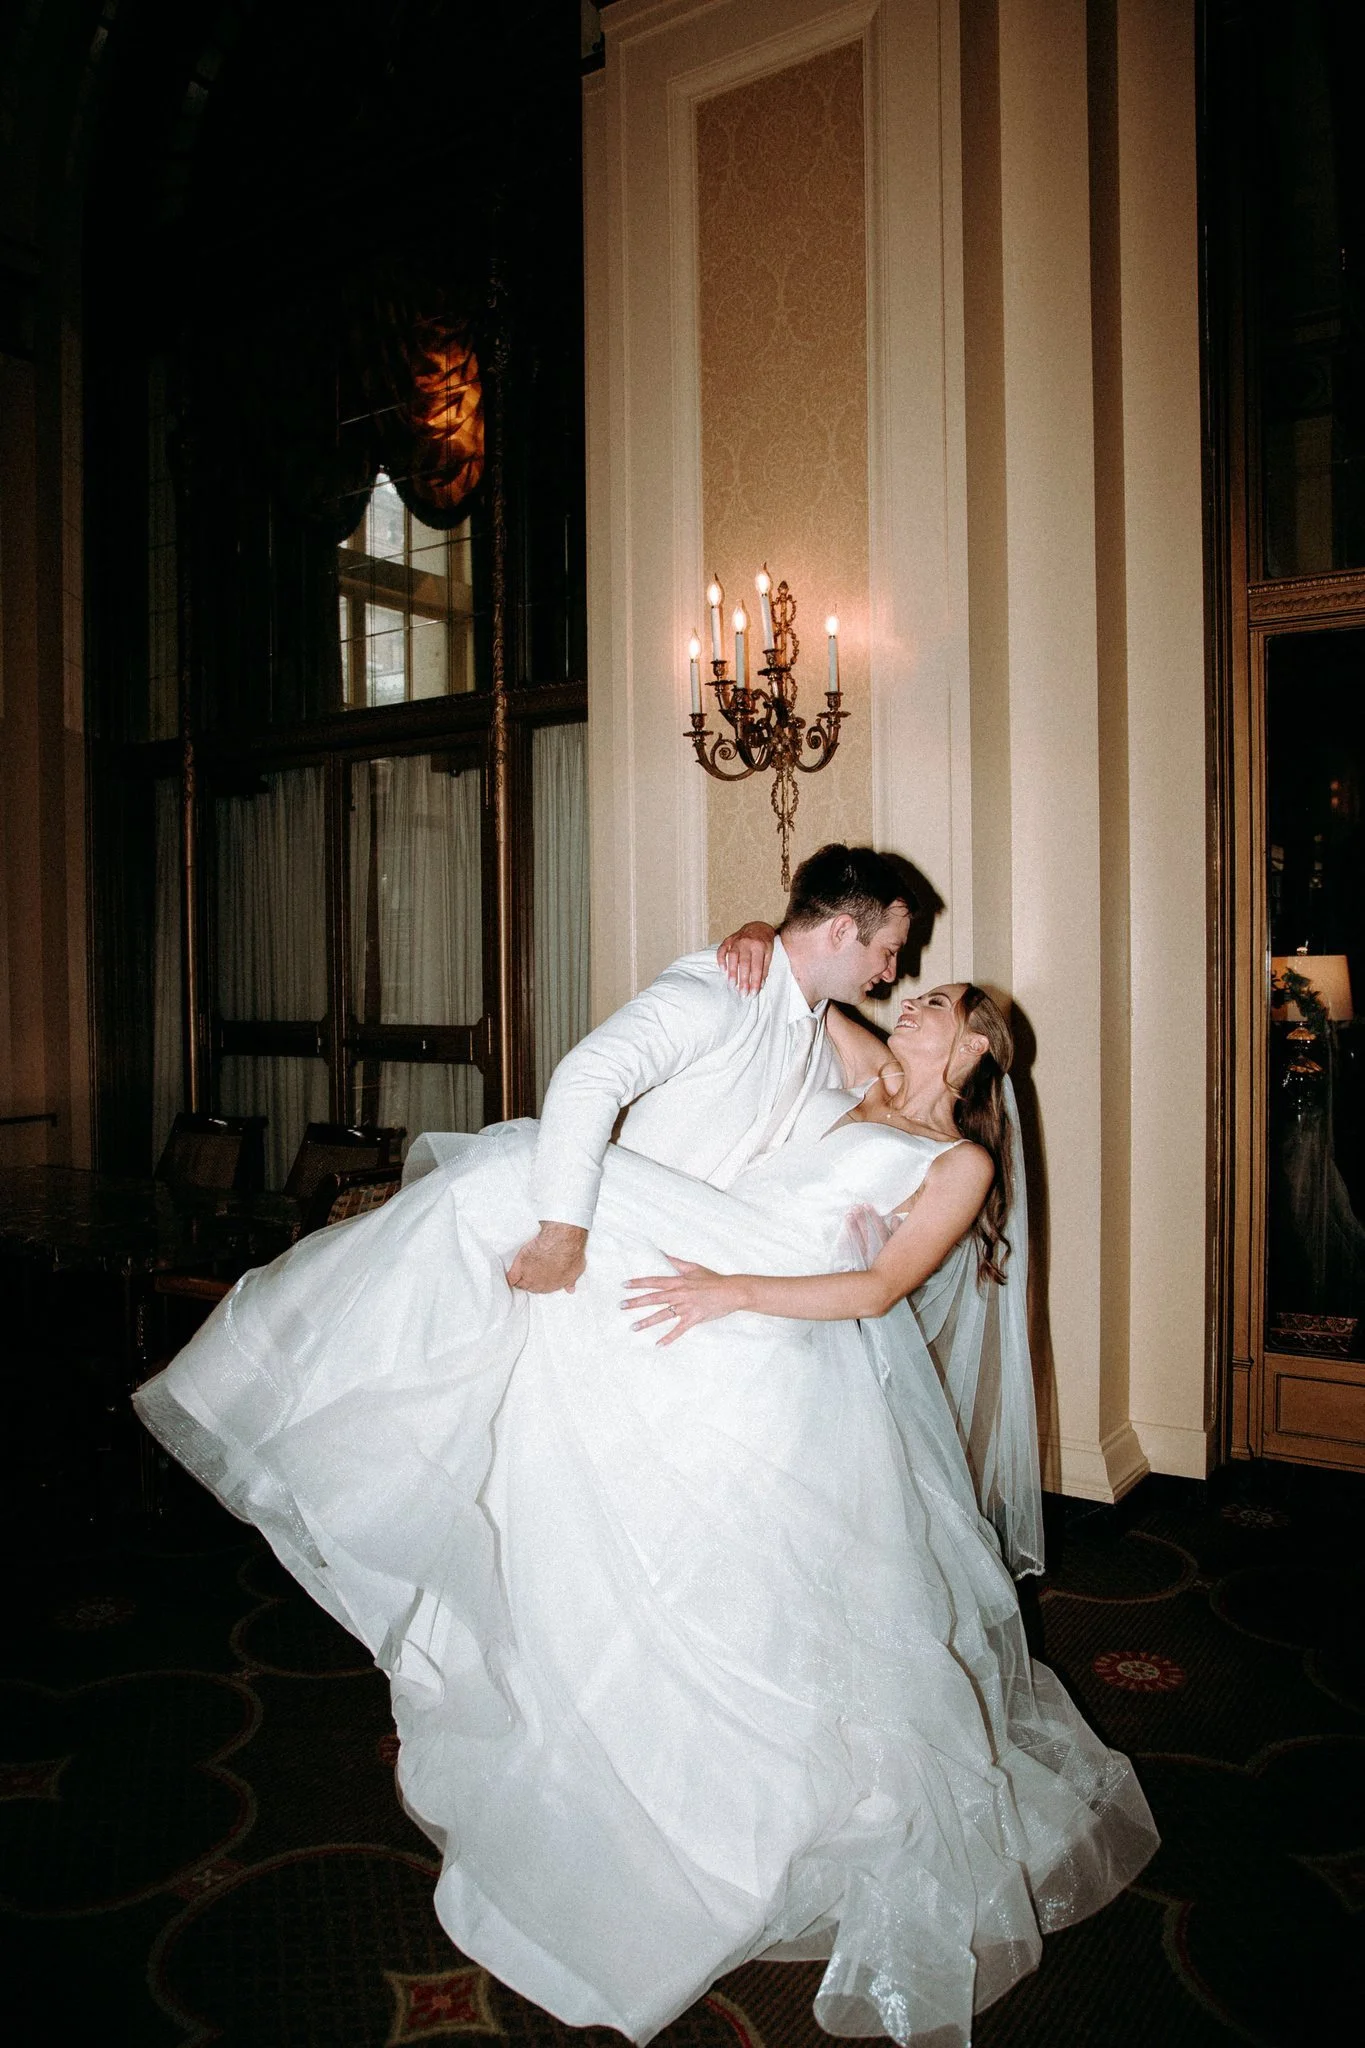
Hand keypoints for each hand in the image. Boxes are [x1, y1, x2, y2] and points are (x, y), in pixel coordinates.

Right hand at [507, 1221, 587, 1292]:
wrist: (561, 1242)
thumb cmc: (571, 1254)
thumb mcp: (576, 1270)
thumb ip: (570, 1281)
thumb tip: (570, 1289)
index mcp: (553, 1285)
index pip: (543, 1289)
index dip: (541, 1284)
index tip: (540, 1279)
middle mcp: (540, 1283)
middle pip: (531, 1287)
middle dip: (530, 1282)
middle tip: (529, 1274)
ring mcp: (529, 1275)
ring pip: (520, 1283)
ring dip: (520, 1280)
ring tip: (519, 1275)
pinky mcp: (520, 1266)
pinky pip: (511, 1277)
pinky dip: (510, 1277)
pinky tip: (509, 1276)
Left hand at [621, 1257, 746, 1344]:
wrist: (732, 1291)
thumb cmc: (713, 1279)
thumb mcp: (694, 1267)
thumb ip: (676, 1262)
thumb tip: (662, 1253)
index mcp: (678, 1282)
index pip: (654, 1281)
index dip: (638, 1283)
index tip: (624, 1285)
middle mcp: (679, 1294)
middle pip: (653, 1298)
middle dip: (636, 1302)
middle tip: (621, 1306)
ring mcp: (686, 1307)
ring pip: (663, 1315)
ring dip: (647, 1322)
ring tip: (633, 1328)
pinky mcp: (694, 1318)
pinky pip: (679, 1330)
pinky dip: (669, 1338)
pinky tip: (659, 1345)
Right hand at [716, 921, 775, 994]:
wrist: (758, 926)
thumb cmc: (765, 942)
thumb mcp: (769, 953)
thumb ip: (764, 968)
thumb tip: (760, 985)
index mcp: (759, 946)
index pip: (757, 967)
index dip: (755, 981)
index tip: (753, 993)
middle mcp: (747, 942)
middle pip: (744, 963)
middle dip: (743, 980)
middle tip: (742, 993)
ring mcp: (736, 940)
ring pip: (732, 957)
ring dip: (732, 972)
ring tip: (732, 985)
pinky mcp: (728, 939)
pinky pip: (722, 949)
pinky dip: (721, 960)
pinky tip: (723, 970)